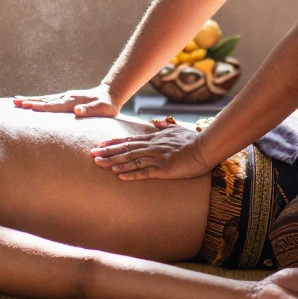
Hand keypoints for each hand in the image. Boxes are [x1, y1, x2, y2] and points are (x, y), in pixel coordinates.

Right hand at [13, 86, 119, 116]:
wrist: (110, 93)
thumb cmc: (107, 105)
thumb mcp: (102, 109)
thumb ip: (90, 110)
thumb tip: (77, 110)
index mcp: (72, 102)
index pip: (53, 105)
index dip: (40, 107)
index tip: (27, 107)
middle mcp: (66, 98)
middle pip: (44, 100)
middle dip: (29, 102)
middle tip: (14, 103)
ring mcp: (65, 97)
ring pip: (44, 99)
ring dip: (30, 100)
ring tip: (16, 101)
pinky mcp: (65, 99)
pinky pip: (48, 100)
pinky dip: (38, 101)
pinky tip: (31, 102)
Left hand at [91, 118, 212, 180]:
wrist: (205, 148)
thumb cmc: (193, 140)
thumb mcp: (177, 129)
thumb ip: (165, 127)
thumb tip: (156, 123)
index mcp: (154, 139)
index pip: (130, 140)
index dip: (114, 143)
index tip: (101, 144)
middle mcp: (152, 147)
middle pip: (126, 149)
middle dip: (107, 152)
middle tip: (92, 154)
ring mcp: (157, 158)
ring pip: (131, 160)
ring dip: (114, 162)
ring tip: (99, 164)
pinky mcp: (163, 169)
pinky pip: (144, 172)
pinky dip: (130, 173)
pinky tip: (119, 176)